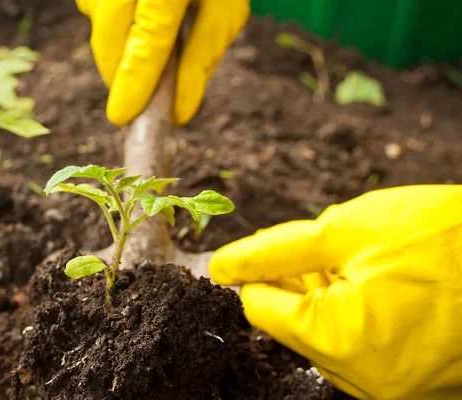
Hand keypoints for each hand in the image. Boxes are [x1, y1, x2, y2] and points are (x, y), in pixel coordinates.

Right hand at [75, 0, 249, 125]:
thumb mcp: (224, 9)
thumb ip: (201, 58)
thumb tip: (180, 111)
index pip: (148, 38)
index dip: (133, 81)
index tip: (122, 116)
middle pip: (109, 34)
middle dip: (118, 73)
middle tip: (132, 98)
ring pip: (98, 18)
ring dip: (116, 43)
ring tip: (147, 40)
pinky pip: (94, 3)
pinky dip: (112, 20)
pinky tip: (136, 14)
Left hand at [209, 185, 461, 398]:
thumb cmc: (443, 235)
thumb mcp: (345, 230)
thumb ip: (274, 252)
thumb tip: (224, 265)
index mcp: (340, 340)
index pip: (261, 309)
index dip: (262, 273)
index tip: (276, 251)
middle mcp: (365, 381)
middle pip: (294, 327)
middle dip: (302, 284)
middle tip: (337, 252)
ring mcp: (393, 391)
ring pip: (327, 339)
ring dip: (332, 299)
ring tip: (373, 269)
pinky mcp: (414, 386)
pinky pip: (362, 352)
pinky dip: (360, 317)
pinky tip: (386, 289)